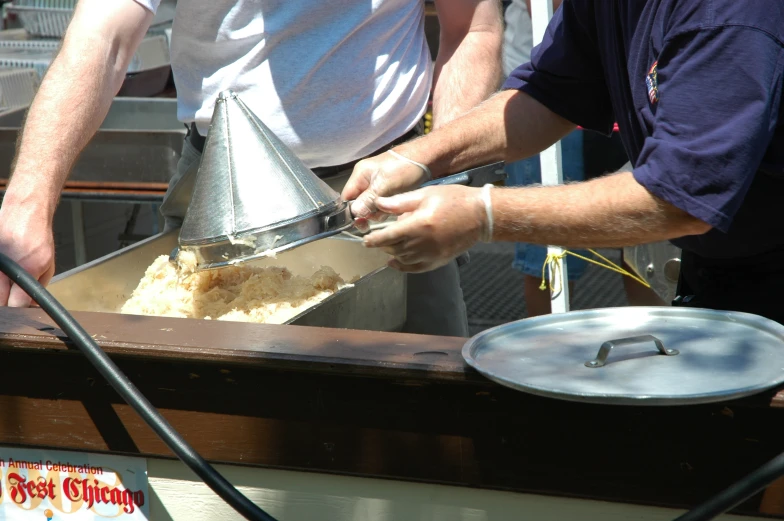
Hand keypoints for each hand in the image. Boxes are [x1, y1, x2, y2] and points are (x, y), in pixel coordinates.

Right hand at [0, 202, 54, 306]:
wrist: (24, 212)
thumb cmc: (38, 237)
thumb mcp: (47, 266)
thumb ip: (38, 288)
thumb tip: (30, 306)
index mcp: (27, 270)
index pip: (16, 305)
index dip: (18, 310)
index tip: (20, 307)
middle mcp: (5, 267)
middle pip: (1, 300)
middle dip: (7, 301)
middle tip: (13, 292)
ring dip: (2, 286)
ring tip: (9, 277)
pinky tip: (4, 272)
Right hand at [341, 150, 430, 228]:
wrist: (427, 160)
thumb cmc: (405, 168)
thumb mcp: (385, 185)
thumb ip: (368, 199)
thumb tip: (355, 213)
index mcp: (360, 175)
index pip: (347, 198)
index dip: (352, 212)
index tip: (362, 222)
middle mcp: (365, 180)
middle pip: (359, 205)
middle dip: (370, 212)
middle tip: (382, 213)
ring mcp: (376, 186)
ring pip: (371, 207)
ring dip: (380, 212)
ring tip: (393, 208)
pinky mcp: (387, 190)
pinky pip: (382, 205)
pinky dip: (388, 209)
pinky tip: (397, 208)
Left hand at [363, 185, 487, 272]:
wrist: (480, 215)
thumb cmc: (454, 200)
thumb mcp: (425, 194)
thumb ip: (400, 202)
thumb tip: (379, 204)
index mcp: (419, 224)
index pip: (388, 236)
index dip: (374, 240)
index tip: (365, 240)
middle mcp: (423, 243)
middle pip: (394, 249)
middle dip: (383, 244)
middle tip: (378, 237)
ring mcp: (431, 255)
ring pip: (402, 259)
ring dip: (392, 253)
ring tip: (390, 244)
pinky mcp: (438, 261)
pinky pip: (415, 269)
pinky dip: (403, 267)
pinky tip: (395, 262)